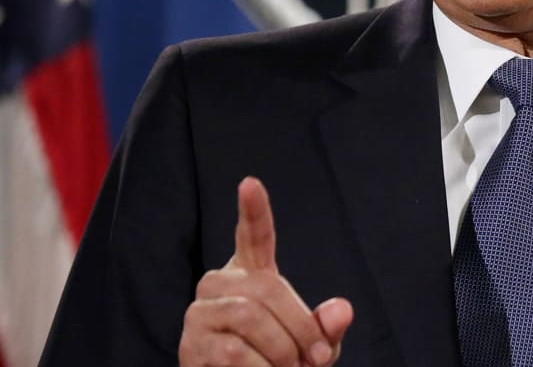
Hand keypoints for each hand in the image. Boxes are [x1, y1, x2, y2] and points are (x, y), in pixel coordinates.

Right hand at [179, 177, 353, 365]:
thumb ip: (325, 328)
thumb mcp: (312, 348)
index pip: (253, 235)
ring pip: (249, 317)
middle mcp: (219, 285)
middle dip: (299, 327)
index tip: (250, 183)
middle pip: (265, 287)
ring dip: (280, 351)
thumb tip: (341, 311)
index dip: (253, 210)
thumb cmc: (280, 365)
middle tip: (316, 358)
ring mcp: (200, 313)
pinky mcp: (190, 345)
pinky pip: (234, 352)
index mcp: (250, 274)